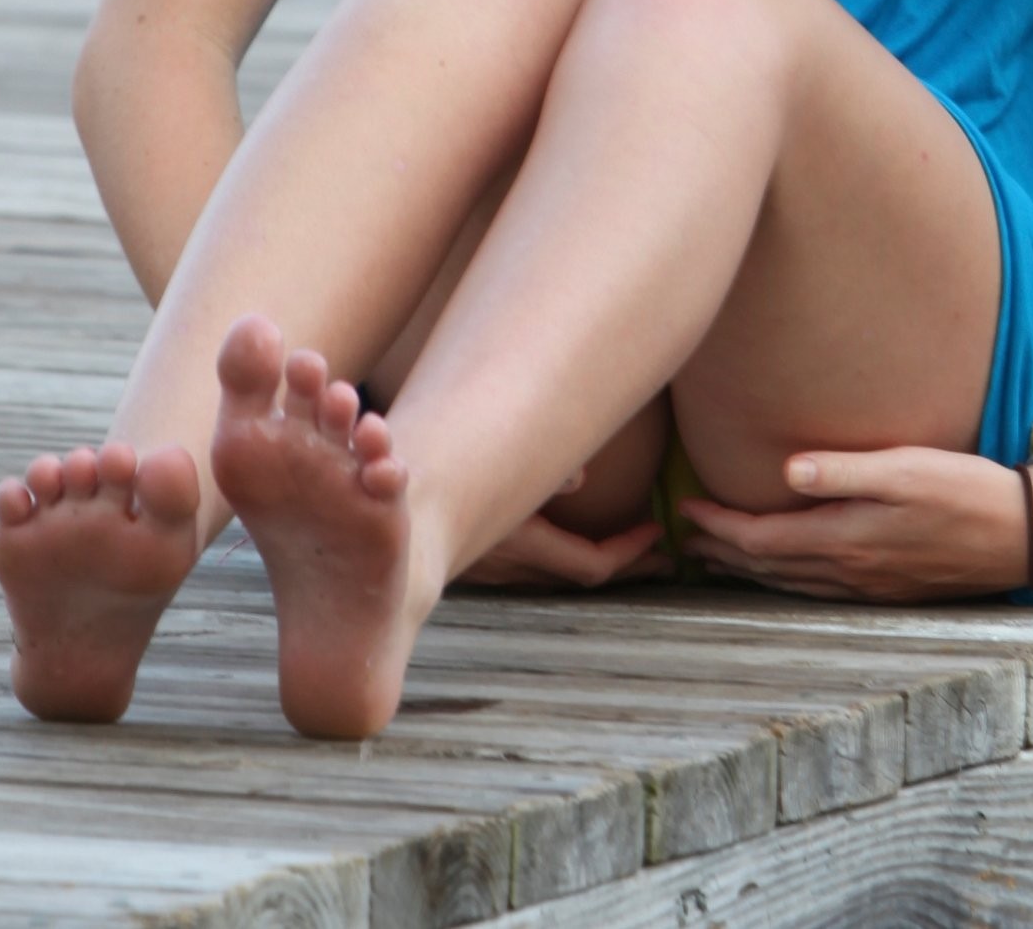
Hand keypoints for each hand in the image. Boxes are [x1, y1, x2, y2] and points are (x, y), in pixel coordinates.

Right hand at [454, 472, 671, 589]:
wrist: (371, 503)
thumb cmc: (437, 474)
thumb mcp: (494, 461)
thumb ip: (544, 465)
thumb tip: (582, 477)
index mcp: (522, 543)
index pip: (591, 564)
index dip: (632, 552)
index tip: (661, 536)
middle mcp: (509, 564)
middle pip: (579, 570)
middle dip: (619, 556)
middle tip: (655, 545)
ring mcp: (490, 564)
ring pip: (552, 566)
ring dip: (585, 551)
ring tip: (620, 533)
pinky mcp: (473, 553)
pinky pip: (527, 555)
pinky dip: (552, 543)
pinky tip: (556, 516)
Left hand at [680, 445, 1032, 601]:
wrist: (1024, 533)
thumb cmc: (966, 489)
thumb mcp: (906, 468)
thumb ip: (844, 470)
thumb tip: (785, 471)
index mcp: (846, 540)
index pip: (762, 541)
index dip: (719, 526)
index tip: (685, 509)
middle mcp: (850, 571)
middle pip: (767, 568)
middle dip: (721, 551)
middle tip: (683, 535)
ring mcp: (869, 584)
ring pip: (789, 582)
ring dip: (748, 568)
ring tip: (717, 553)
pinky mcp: (886, 584)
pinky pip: (816, 588)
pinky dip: (784, 577)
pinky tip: (782, 568)